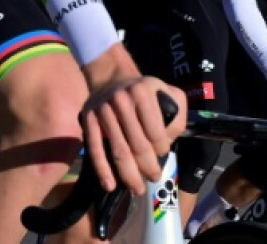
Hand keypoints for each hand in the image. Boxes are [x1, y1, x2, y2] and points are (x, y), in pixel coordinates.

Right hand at [82, 44, 186, 194]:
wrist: (111, 77)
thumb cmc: (144, 91)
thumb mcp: (168, 93)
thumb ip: (177, 115)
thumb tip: (168, 141)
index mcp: (143, 92)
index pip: (156, 132)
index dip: (162, 149)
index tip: (163, 154)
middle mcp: (122, 99)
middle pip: (138, 144)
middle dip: (148, 167)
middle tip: (154, 178)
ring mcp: (103, 110)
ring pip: (119, 150)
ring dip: (129, 174)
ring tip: (137, 188)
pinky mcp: (88, 119)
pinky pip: (95, 148)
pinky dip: (102, 169)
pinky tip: (110, 185)